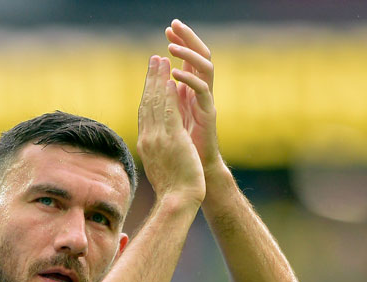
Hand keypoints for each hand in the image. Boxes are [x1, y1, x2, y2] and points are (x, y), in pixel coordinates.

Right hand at [137, 54, 205, 206]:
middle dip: (151, 79)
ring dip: (158, 79)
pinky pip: (168, 111)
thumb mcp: (161, 166)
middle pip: (147, 103)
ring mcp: (158, 138)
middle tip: (154, 59)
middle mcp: (148, 138)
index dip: (147, 92)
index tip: (151, 77)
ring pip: (156, 103)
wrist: (178, 201)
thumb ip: (157, 150)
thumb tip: (154, 145)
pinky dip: (167, 94)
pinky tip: (170, 80)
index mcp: (146, 144)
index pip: (145, 112)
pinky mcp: (172, 140)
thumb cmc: (173, 189)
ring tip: (161, 60)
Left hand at [166, 19, 220, 174]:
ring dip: (187, 55)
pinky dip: (189, 80)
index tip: (168, 29)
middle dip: (188, 39)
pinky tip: (175, 73)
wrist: (197, 172)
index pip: (187, 59)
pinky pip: (201, 91)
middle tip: (176, 24)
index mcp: (190, 91)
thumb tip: (157, 83)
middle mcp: (200, 93)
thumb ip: (167, 100)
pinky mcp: (209, 114)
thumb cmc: (183, 147)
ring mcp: (206, 102)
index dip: (180, 43)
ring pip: (203, 69)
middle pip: (199, 57)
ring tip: (171, 47)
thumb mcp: (170, 117)